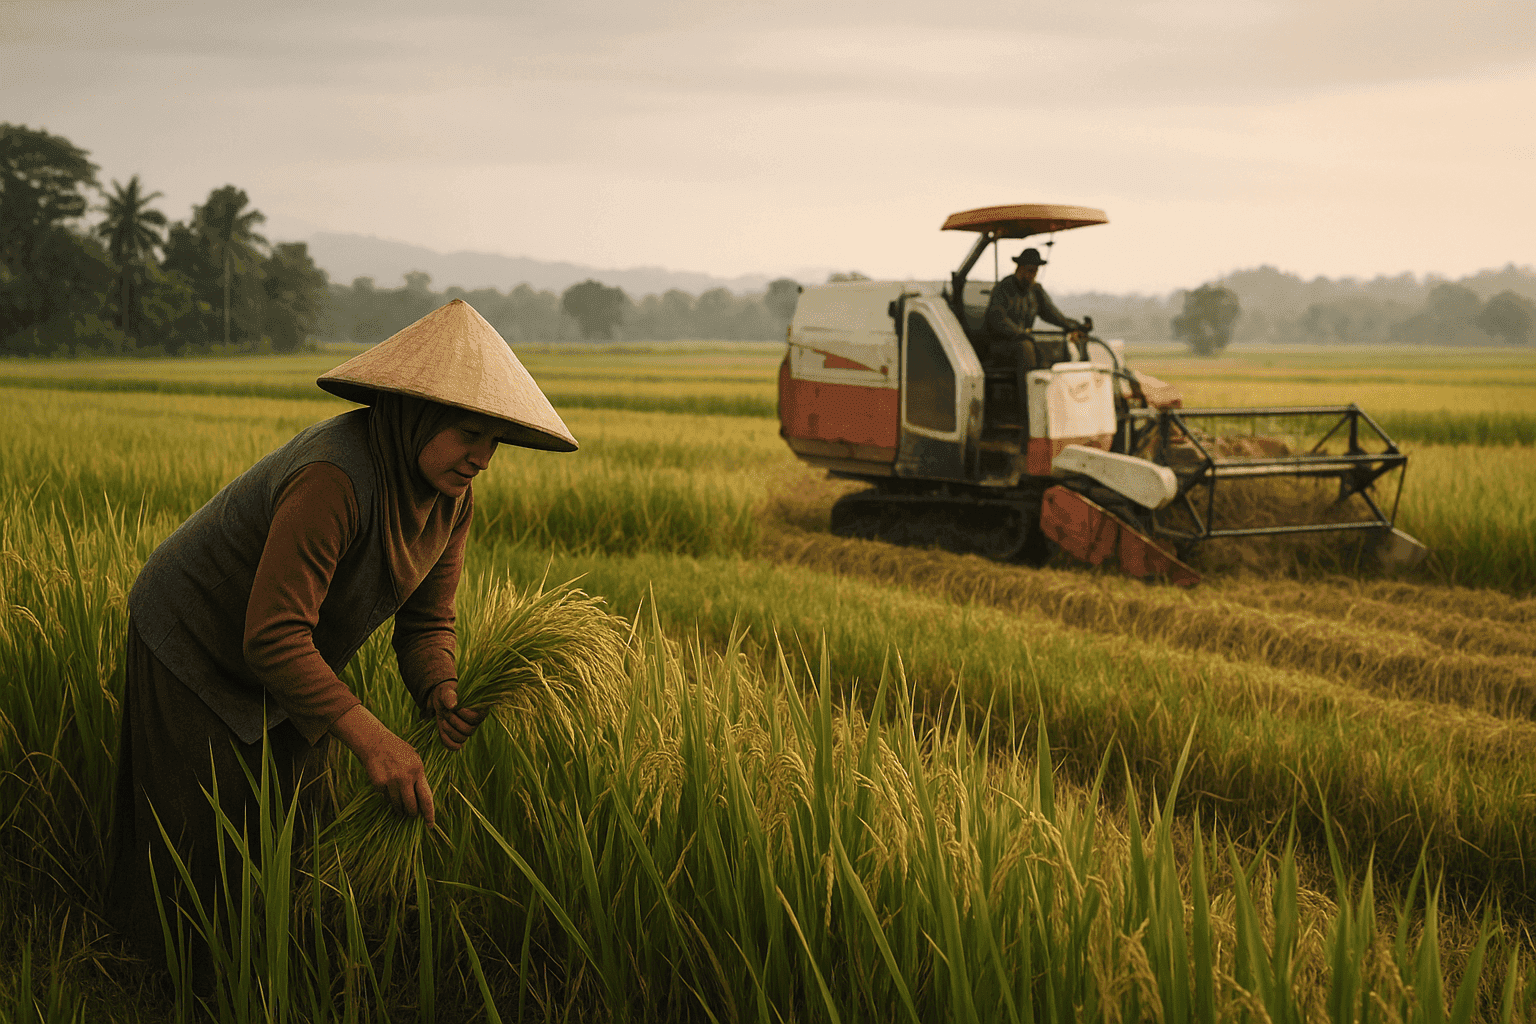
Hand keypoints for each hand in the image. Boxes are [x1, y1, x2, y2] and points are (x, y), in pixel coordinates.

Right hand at [331, 705, 435, 825]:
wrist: (375, 742)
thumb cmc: (398, 752)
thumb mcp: (414, 760)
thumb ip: (419, 778)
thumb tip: (422, 801)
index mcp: (418, 771)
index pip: (426, 798)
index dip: (429, 814)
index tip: (430, 825)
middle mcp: (405, 778)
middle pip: (411, 807)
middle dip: (412, 813)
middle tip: (411, 814)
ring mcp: (391, 782)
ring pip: (397, 805)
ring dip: (399, 807)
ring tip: (399, 801)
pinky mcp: (378, 784)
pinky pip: (385, 798)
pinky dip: (387, 796)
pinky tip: (386, 786)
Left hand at [428, 682, 482, 751]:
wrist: (440, 700)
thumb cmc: (446, 693)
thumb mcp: (446, 690)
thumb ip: (449, 695)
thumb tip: (453, 706)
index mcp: (479, 708)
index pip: (478, 718)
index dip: (465, 715)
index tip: (456, 707)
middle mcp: (476, 721)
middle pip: (469, 730)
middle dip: (454, 722)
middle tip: (446, 712)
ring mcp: (467, 730)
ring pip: (462, 738)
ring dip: (449, 730)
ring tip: (443, 720)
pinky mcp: (457, 737)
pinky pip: (455, 746)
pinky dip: (447, 742)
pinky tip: (442, 732)